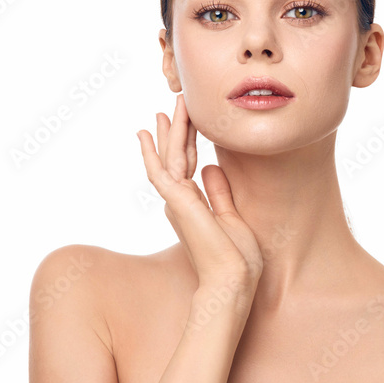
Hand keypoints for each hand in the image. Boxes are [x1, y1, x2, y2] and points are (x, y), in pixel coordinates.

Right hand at [136, 94, 262, 287]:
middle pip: (176, 157)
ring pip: (170, 157)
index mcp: (193, 205)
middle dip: (175, 129)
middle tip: (175, 102)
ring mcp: (176, 201)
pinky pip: (161, 170)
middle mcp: (180, 201)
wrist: (232, 279)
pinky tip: (147, 133)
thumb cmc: (236, 258)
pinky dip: (153, 151)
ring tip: (169, 106)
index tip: (186, 121)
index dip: (186, 141)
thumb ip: (219, 192)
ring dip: (171, 130)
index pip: (188, 165)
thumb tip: (213, 167)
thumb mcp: (232, 216)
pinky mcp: (177, 202)